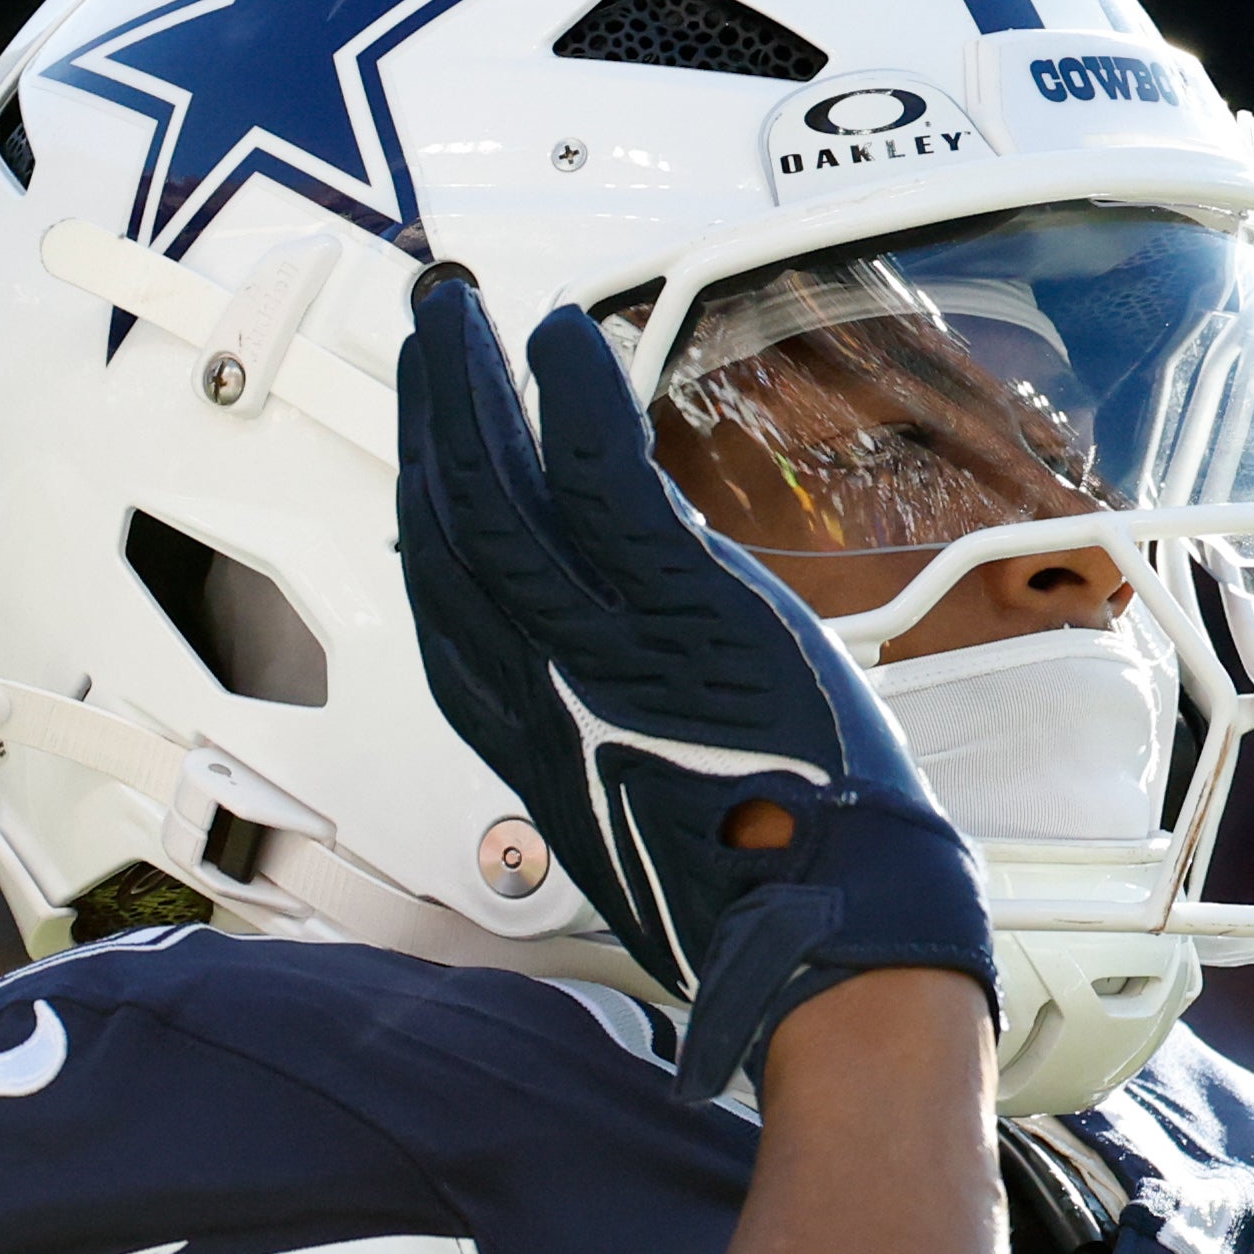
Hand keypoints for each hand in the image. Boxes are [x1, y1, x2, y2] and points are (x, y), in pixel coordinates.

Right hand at [398, 268, 993, 1100]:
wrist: (831, 941)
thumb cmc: (773, 898)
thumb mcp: (661, 816)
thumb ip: (630, 734)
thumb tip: (650, 686)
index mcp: (536, 743)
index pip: (448, 609)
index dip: (425, 515)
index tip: (425, 451)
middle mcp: (543, 688)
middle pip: (446, 532)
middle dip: (425, 422)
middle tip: (422, 339)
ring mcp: (605, 646)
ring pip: (498, 494)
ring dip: (467, 387)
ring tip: (456, 312)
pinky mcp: (681, 611)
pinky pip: (601, 480)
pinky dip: (570, 398)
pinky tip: (556, 337)